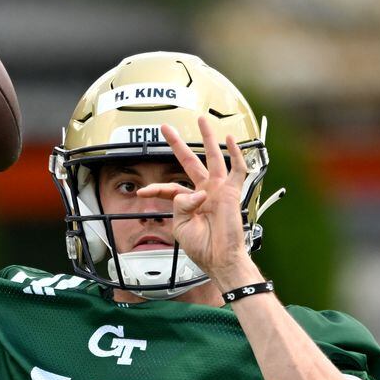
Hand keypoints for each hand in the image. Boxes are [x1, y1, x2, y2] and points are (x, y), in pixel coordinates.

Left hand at [136, 115, 253, 279]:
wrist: (220, 259)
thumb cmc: (203, 248)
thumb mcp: (181, 226)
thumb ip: (181, 205)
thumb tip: (195, 193)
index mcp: (189, 202)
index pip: (170, 187)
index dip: (155, 188)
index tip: (142, 191)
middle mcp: (204, 192)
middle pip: (189, 161)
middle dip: (177, 144)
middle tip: (165, 128)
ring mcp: (219, 190)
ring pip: (213, 157)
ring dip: (208, 138)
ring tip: (202, 120)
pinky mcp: (232, 193)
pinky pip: (237, 170)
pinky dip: (235, 154)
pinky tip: (230, 140)